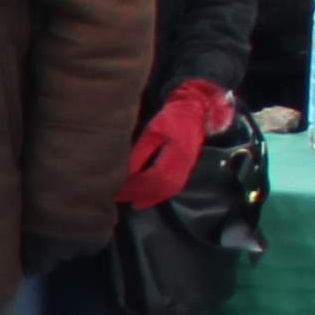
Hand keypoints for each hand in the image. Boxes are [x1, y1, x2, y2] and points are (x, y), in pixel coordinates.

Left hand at [119, 82, 228, 209]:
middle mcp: (185, 161)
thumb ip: (141, 151)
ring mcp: (189, 165)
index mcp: (176, 150)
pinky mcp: (188, 167)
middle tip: (122, 198)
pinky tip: (149, 198)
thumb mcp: (150, 131)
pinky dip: (161, 194)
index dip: (138, 185)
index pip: (155, 174)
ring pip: (171, 188)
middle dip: (142, 194)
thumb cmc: (168, 119)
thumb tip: (130, 173)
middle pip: (163, 185)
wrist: (193, 112)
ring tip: (134, 202)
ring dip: (152, 198)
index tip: (121, 191)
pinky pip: (176, 185)